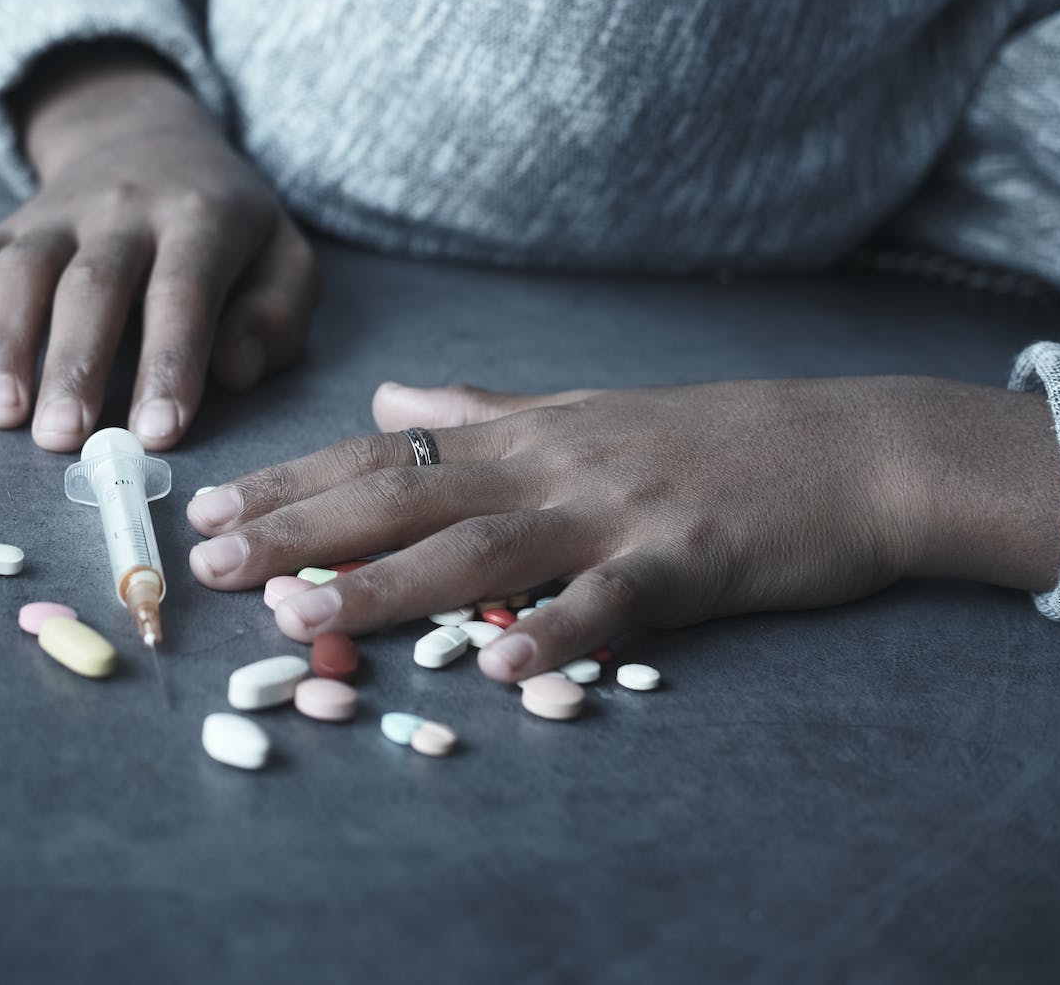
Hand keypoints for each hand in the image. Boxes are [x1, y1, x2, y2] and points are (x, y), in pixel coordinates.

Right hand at [0, 42, 317, 451]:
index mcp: (199, 217)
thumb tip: (236, 369)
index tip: (156, 433)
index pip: (181, 290)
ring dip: (4, 344)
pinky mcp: (6, 226)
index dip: (169, 362)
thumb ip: (278, 314)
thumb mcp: (283, 254)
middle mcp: (121, 209)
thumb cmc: (225, 225)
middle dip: (75, 364)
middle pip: (92, 284)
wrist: (147, 134)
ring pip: (21, 272)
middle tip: (63, 438)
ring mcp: (55, 215)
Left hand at [186, 376, 1059, 679]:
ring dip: (386, 582)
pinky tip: (493, 664)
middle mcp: (549, 464)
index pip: (382, 452)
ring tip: (303, 614)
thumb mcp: (579, 409)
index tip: (210, 507)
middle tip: (211, 562)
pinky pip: (609, 601)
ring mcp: (614, 510)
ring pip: (481, 547)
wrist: (850, 448)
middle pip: (405, 494)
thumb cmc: (709, 437)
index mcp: (521, 435)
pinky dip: (550, 629)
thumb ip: (478, 410)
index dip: (292, 481)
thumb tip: (390, 395)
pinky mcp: (685, 560)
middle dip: (300, 529)